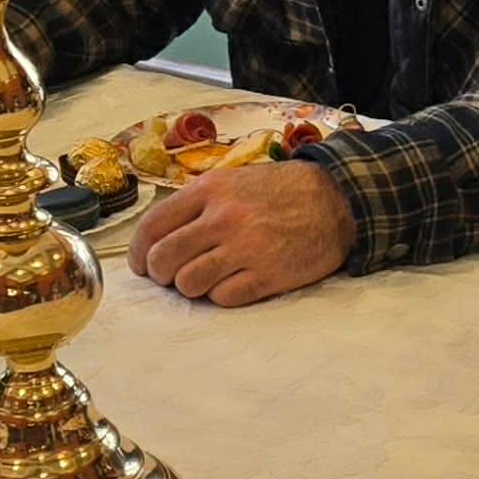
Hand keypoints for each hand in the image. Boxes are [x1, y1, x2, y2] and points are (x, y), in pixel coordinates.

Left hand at [128, 159, 356, 306]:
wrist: (339, 200)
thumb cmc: (283, 190)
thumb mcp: (237, 180)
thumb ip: (198, 203)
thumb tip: (158, 239)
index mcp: (212, 190)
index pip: (152, 227)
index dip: (139, 252)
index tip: (143, 264)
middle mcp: (224, 218)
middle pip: (163, 260)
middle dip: (161, 274)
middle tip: (174, 275)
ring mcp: (246, 248)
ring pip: (188, 284)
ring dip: (192, 286)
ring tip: (208, 278)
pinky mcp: (267, 275)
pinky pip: (222, 298)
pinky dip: (223, 295)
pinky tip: (236, 281)